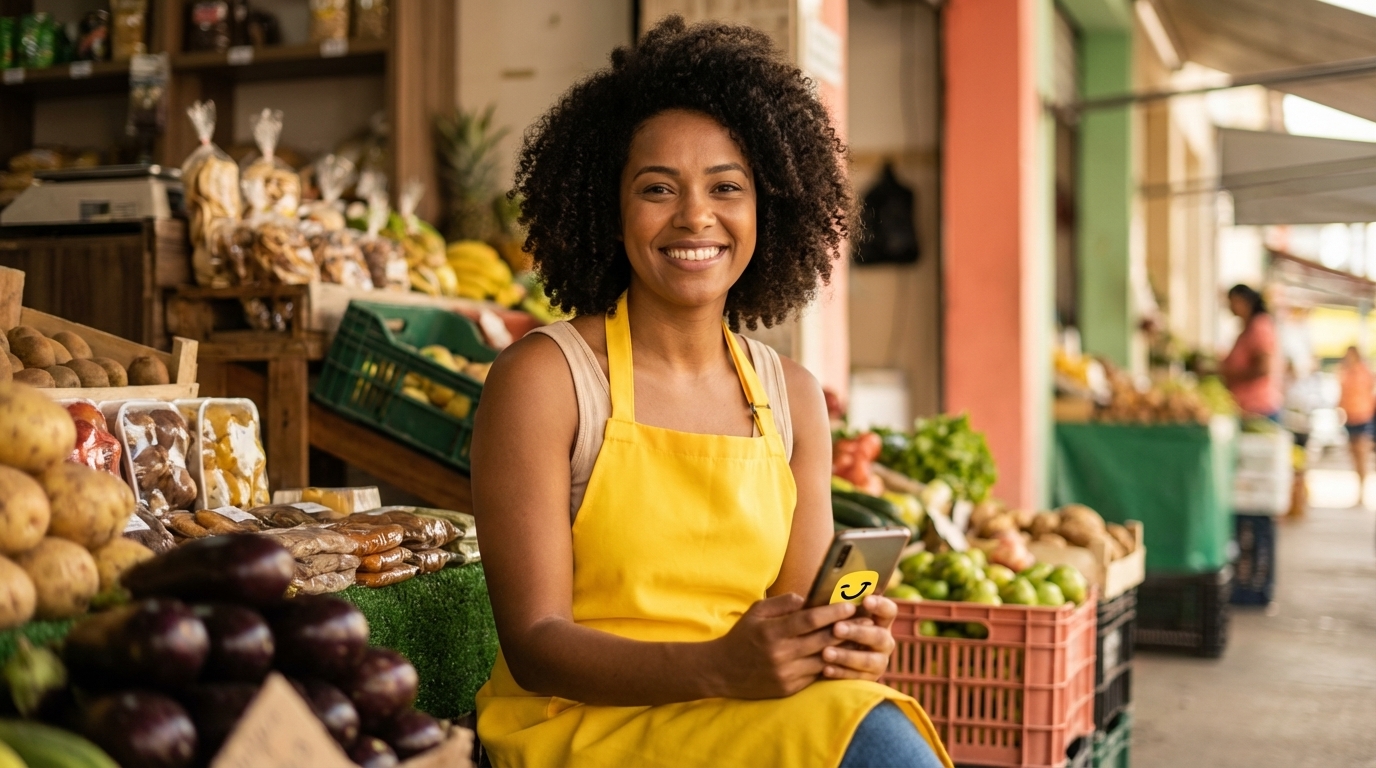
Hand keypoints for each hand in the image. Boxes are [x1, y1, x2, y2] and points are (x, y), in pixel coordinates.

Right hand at [709, 593, 854, 698]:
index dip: (832, 612)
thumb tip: (809, 598)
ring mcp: (785, 674)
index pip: (809, 620)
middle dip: (847, 628)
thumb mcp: (756, 611)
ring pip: (824, 660)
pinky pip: (817, 676)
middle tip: (867, 620)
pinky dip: (832, 665)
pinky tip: (845, 656)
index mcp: (772, 632)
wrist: (722, 671)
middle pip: (822, 640)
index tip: (850, 605)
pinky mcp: (789, 689)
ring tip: (862, 638)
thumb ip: (783, 603)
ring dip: (845, 649)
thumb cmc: (743, 636)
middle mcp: (780, 654)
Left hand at [821, 595, 896, 681]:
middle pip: (878, 636)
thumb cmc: (832, 623)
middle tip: (836, 628)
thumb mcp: (835, 613)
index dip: (880, 605)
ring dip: (847, 656)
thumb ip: (834, 604)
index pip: (889, 610)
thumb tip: (819, 590)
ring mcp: (879, 661)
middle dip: (857, 632)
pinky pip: (857, 678)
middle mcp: (884, 640)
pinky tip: (825, 668)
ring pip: (869, 660)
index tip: (865, 600)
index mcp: (880, 619)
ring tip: (825, 652)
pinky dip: (840, 673)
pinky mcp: (869, 679)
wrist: (825, 653)